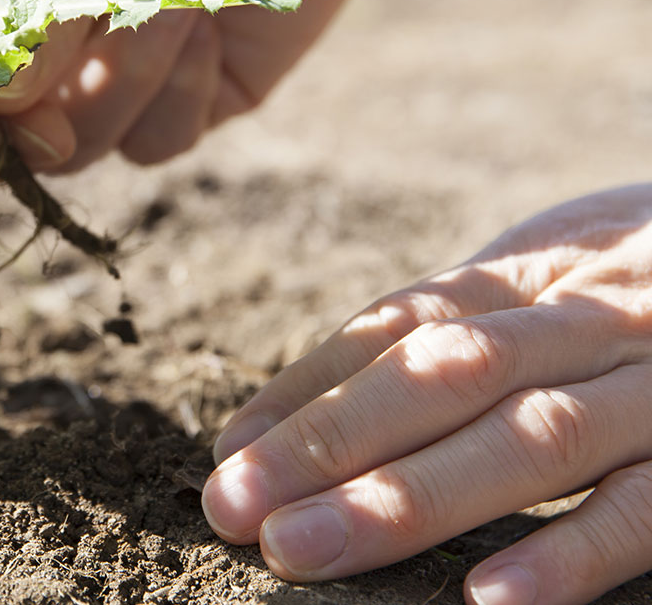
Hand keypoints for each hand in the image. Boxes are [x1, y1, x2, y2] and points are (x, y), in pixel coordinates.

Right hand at [0, 0, 406, 170]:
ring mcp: (107, 65)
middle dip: (38, 94)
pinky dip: (179, 91)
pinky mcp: (182, 96)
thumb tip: (1, 92)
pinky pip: (152, 142)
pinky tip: (209, 19)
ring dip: (122, 77)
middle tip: (89, 32)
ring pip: (72, 144)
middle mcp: (39, 20)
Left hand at [204, 185, 651, 604]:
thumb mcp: (563, 270)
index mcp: (541, 273)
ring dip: (409, 500)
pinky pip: (651, 509)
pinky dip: (571, 554)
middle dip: (329, 442)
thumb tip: (332, 381)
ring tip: (305, 553)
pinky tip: (487, 603)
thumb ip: (467, 317)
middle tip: (232, 505)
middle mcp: (594, 317)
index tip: (232, 447)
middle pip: (442, 373)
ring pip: (529, 438)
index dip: (309, 383)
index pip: (400, 322)